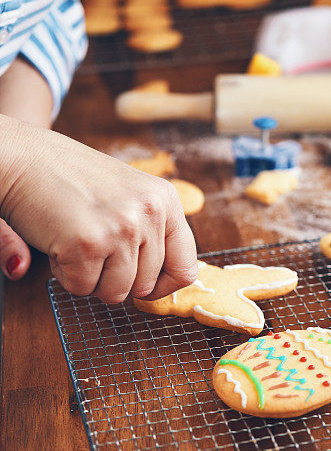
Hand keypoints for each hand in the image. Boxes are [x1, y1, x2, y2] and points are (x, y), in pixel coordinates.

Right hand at [0, 116, 197, 302]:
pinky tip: (59, 240)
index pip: (186, 267)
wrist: (22, 157)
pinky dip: (65, 274)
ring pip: (115, 293)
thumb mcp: (128, 195)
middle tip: (94, 248)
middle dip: (115, 278)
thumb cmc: (70, 178)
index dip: (163, 287)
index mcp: (166, 200)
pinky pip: (81, 288)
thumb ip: (150, 232)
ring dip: (90, 277)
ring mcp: (121, 228)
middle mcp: (150, 213)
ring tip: (77, 240)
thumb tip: (160, 285)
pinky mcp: (88, 244)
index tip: (142, 287)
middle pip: (145, 286)